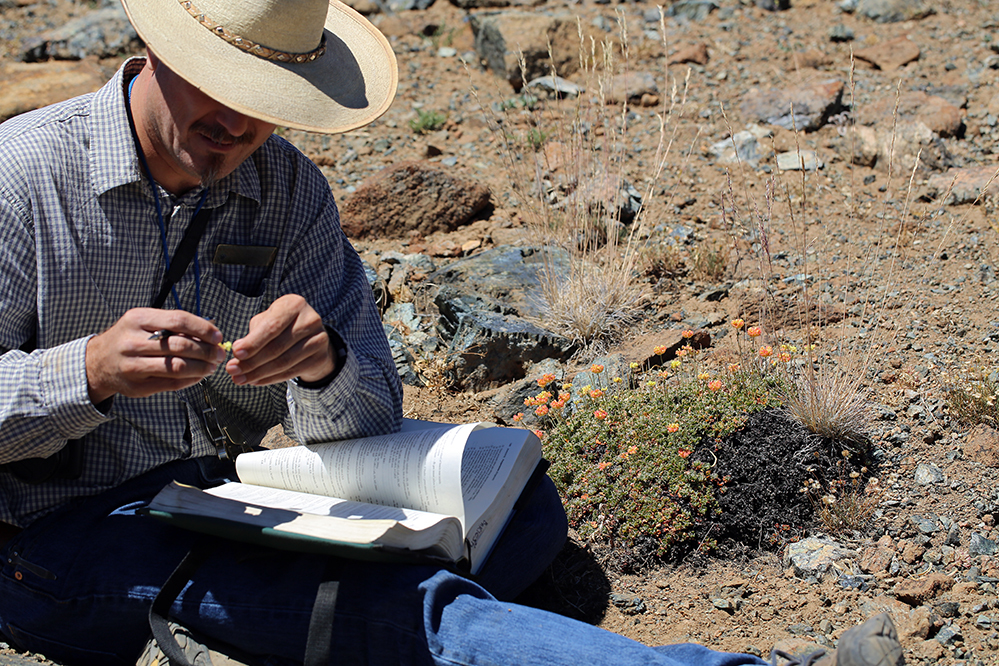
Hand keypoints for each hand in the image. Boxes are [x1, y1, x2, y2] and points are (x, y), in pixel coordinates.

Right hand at [85, 309, 224, 403]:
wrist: (97, 362)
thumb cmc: (128, 338)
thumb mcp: (144, 321)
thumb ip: (173, 324)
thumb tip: (209, 330)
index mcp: (137, 319)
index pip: (178, 320)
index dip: (203, 328)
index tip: (218, 336)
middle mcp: (133, 342)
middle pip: (181, 345)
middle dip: (207, 351)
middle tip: (219, 354)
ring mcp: (133, 366)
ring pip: (178, 367)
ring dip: (202, 367)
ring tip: (212, 365)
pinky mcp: (137, 386)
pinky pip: (172, 384)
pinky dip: (191, 379)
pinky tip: (199, 375)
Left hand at [225, 294, 334, 385]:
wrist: (310, 337)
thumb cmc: (281, 326)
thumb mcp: (267, 321)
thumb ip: (253, 335)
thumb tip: (237, 354)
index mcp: (294, 304)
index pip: (272, 327)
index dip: (253, 342)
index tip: (236, 353)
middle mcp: (310, 320)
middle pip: (277, 347)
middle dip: (251, 361)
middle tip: (233, 370)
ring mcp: (319, 339)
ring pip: (283, 362)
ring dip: (258, 373)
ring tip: (240, 379)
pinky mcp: (320, 357)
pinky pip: (291, 372)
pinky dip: (270, 379)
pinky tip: (256, 380)